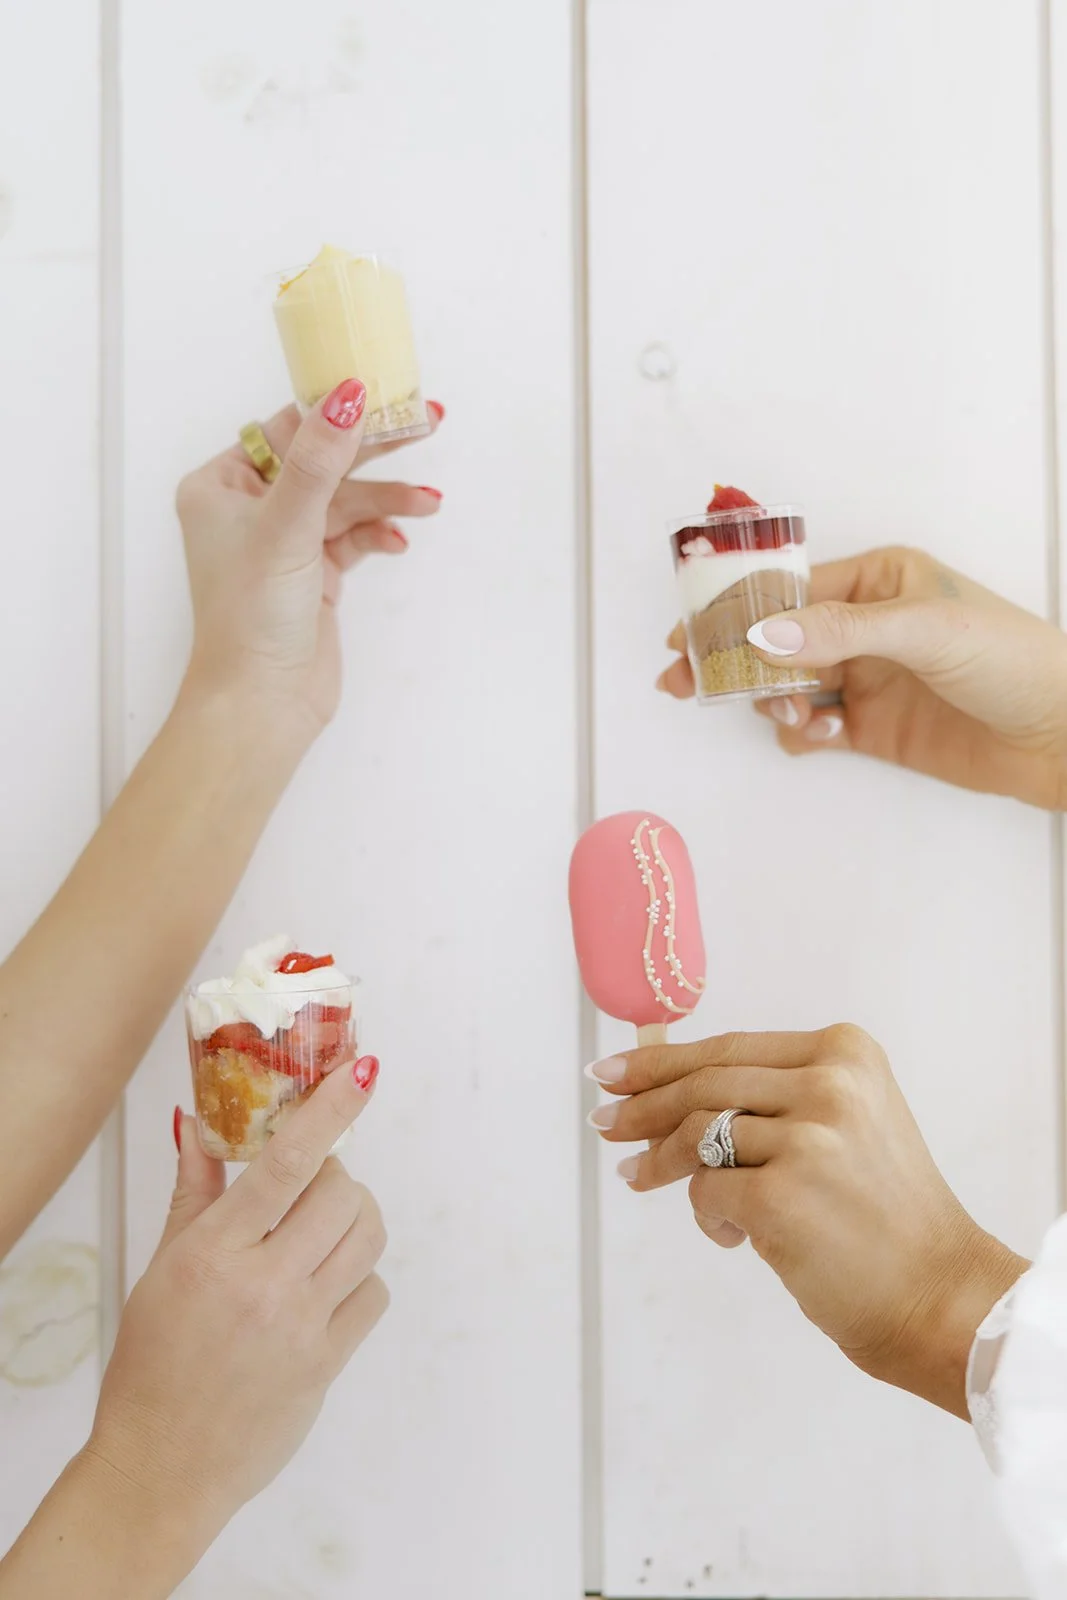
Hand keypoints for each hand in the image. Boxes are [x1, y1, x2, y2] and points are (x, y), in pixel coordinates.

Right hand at [85, 1055, 387, 1544]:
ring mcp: (302, 1326)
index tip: (365, 1072)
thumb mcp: (163, 1268)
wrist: (161, 1466)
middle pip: (341, 1194)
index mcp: (215, 1252)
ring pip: (368, 1237)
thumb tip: (201, 1123)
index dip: (331, 1111)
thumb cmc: (153, 1363)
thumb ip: (195, 1191)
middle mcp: (264, 1284)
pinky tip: (328, 1284)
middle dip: (335, 1176)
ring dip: (355, 1219)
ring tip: (324, 1229)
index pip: (287, 1164)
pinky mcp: (328, 1363)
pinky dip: (360, 1276)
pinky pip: (373, 1292)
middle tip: (312, 1185)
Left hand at [178, 384, 444, 735]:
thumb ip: (319, 460)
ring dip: (386, 501)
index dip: (336, 411)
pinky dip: (378, 535)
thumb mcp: (286, 526)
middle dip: (374, 450)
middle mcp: (248, 510)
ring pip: (344, 502)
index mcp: (220, 487)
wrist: (261, 703)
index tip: (384, 392)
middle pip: (323, 462)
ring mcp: (283, 544)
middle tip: (426, 422)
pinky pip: (353, 537)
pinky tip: (398, 540)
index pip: (285, 429)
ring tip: (427, 501)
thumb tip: (347, 396)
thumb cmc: (250, 617)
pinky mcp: (312, 575)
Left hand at [588, 1027, 1026, 1415]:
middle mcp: (830, 1084)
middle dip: (641, 1104)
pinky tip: (733, 1236)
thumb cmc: (881, 1216)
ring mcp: (807, 1139)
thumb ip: (769, 1098)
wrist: (937, 1295)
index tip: (612, 1071)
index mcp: (846, 1052)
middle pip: (703, 1084)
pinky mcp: (781, 1196)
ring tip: (641, 1180)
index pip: (729, 1048)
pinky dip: (707, 1214)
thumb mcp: (843, 1125)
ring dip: (660, 1163)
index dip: (661, 1060)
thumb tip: (658, 1088)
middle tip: (603, 1122)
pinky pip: (704, 1190)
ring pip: (695, 1135)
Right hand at [657, 546, 1066, 809]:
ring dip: (770, 700)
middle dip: (730, 658)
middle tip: (685, 679)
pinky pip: (808, 728)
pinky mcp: (869, 727)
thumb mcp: (926, 630)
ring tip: (788, 712)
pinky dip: (799, 734)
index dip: (735, 610)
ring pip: (783, 684)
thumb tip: (768, 635)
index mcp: (878, 579)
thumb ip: (841, 631)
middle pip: (773, 638)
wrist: (1059, 735)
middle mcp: (864, 624)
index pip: (788, 588)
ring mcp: (864, 677)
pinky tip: (821, 735)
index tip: (692, 632)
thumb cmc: (1013, 661)